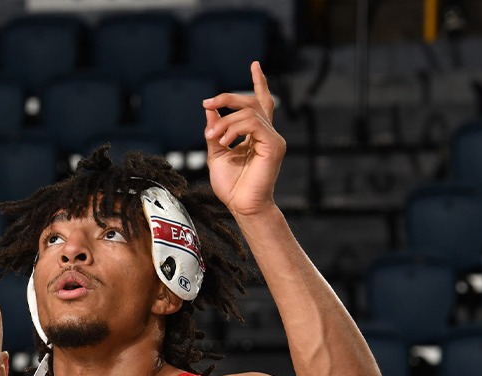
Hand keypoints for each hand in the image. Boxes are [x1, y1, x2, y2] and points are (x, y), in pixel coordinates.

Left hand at [203, 62, 284, 218]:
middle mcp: (267, 134)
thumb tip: (210, 110)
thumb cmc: (231, 186)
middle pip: (251, 102)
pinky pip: (253, 124)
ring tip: (212, 137)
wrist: (241, 206)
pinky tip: (224, 142)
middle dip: (227, 99)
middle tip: (207, 105)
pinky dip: (233, 129)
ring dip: (225, 121)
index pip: (261, 103)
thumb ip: (215, 130)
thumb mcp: (216, 153)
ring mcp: (273, 139)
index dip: (259, 82)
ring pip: (249, 112)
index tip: (255, 64)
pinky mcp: (274, 146)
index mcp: (256, 135)